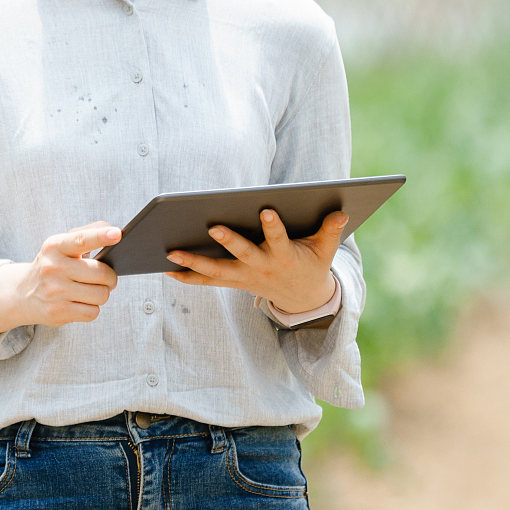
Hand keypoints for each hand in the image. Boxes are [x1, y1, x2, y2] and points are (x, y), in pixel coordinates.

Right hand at [0, 222, 120, 334]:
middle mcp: (53, 268)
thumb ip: (86, 234)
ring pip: (101, 295)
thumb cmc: (52, 265)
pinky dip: (91, 308)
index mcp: (55, 246)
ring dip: (101, 294)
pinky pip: (93, 312)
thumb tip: (113, 231)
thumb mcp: (61, 245)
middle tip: (105, 278)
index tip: (117, 234)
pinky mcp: (58, 312)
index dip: (100, 236)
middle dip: (110, 278)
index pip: (81, 240)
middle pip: (102, 274)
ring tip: (89, 290)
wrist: (23, 293)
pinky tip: (80, 302)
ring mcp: (55, 291)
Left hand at [165, 209, 345, 314]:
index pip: (278, 239)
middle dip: (228, 241)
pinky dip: (188, 276)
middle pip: (242, 254)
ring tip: (170, 252)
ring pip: (217, 271)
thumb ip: (331, 230)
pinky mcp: (234, 282)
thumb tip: (342, 211)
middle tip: (211, 226)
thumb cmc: (312, 264)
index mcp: (284, 257)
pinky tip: (167, 269)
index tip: (265, 209)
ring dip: (193, 262)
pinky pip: (208, 281)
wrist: (303, 300)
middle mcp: (262, 268)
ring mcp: (245, 277)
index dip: (272, 226)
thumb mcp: (325, 250)